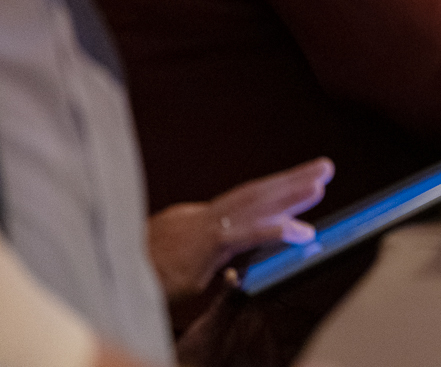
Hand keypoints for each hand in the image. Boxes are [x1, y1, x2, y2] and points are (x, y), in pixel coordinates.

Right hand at [146, 157, 333, 299]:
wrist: (109, 280)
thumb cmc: (144, 277)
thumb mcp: (185, 266)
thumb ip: (214, 260)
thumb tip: (238, 267)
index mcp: (198, 220)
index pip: (244, 201)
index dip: (275, 192)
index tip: (305, 184)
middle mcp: (202, 216)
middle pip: (253, 193)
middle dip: (290, 180)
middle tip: (324, 167)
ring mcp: (203, 228)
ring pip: (253, 204)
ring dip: (290, 193)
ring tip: (319, 184)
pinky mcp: (203, 246)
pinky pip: (244, 235)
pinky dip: (274, 230)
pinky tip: (301, 231)